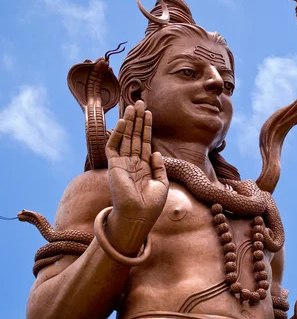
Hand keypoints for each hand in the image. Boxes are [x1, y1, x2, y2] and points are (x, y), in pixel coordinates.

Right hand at [105, 101, 168, 228]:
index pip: (144, 142)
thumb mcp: (161, 184)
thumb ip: (159, 167)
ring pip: (125, 138)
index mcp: (143, 167)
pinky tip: (123, 122)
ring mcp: (122, 164)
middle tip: (139, 102)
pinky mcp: (113, 167)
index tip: (149, 112)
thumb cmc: (151, 205)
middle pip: (134, 136)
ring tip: (132, 106)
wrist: (139, 216)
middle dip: (137, 119)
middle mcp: (132, 163)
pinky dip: (117, 134)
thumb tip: (155, 151)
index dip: (146, 127)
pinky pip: (113, 147)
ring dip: (129, 122)